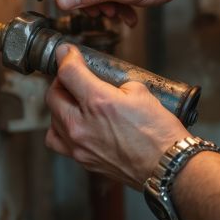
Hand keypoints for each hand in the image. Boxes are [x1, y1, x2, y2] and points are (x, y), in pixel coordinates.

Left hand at [44, 44, 190, 188]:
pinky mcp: (83, 160)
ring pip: (52, 119)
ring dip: (59, 106)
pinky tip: (73, 125)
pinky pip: (59, 141)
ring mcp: (80, 145)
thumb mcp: (141, 93)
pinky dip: (61, 130)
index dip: (66, 57)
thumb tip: (106, 83)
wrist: (167, 166)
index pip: (68, 72)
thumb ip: (117, 84)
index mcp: (99, 102)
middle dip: (61, 82)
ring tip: (73, 103)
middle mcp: (83, 125)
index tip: (67, 54)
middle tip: (73, 78)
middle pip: (53, 95)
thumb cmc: (159, 132)